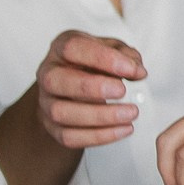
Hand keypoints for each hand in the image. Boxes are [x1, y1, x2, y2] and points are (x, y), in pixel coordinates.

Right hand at [34, 31, 145, 149]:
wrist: (74, 88)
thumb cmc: (93, 65)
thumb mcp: (111, 50)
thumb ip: (126, 56)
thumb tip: (137, 71)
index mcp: (61, 48)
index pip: (73, 48)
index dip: (104, 59)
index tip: (132, 70)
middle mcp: (48, 74)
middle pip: (56, 80)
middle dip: (93, 88)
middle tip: (123, 92)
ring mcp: (46, 102)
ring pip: (61, 112)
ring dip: (99, 116)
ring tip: (129, 114)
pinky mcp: (52, 127)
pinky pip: (69, 136)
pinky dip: (98, 136)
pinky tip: (121, 129)